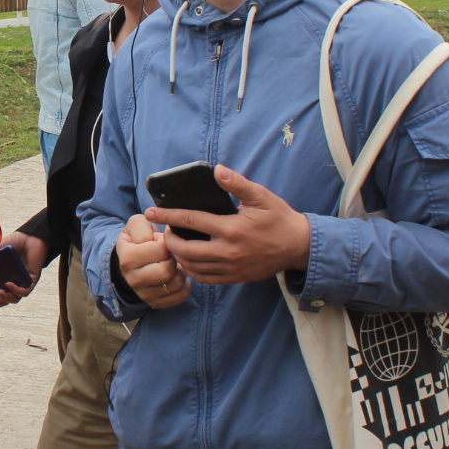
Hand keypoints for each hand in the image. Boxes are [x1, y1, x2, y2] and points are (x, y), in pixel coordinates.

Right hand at [0, 231, 49, 310]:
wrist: (30, 236)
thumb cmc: (14, 243)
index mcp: (4, 278)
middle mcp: (14, 283)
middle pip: (5, 300)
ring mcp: (23, 282)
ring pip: (15, 298)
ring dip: (6, 298)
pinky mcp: (32, 279)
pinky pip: (25, 291)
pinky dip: (17, 290)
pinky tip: (9, 284)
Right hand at [117, 213, 187, 308]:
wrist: (131, 260)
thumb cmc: (138, 238)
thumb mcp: (138, 223)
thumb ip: (147, 222)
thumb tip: (163, 236)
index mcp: (127, 258)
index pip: (160, 250)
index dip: (167, 242)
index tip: (163, 241)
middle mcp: (133, 279)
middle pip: (167, 270)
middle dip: (173, 259)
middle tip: (169, 254)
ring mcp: (144, 294)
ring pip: (176, 284)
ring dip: (181, 272)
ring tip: (174, 264)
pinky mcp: (155, 303)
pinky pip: (181, 296)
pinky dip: (184, 285)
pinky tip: (177, 276)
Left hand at [148, 165, 311, 285]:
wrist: (298, 247)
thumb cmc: (279, 218)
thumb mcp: (261, 196)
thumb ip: (237, 183)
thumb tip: (218, 170)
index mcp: (232, 229)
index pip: (191, 221)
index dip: (168, 216)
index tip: (150, 212)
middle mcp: (228, 251)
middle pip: (185, 250)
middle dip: (169, 240)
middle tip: (164, 231)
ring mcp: (231, 268)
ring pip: (192, 267)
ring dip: (178, 256)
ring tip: (174, 244)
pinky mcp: (235, 278)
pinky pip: (205, 279)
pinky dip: (192, 270)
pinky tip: (189, 260)